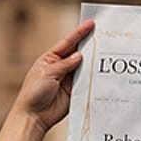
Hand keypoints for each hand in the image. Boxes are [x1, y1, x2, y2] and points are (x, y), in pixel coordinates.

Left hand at [12, 19, 93, 133]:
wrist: (33, 116)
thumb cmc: (33, 93)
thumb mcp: (47, 73)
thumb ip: (64, 65)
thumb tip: (79, 56)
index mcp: (50, 58)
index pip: (67, 42)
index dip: (79, 33)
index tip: (91, 23)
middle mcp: (61, 67)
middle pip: (78, 53)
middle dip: (90, 45)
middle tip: (104, 36)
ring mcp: (68, 79)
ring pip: (84, 67)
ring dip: (94, 62)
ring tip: (107, 53)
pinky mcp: (74, 91)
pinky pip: (86, 82)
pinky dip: (94, 78)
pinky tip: (103, 73)